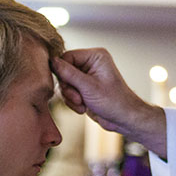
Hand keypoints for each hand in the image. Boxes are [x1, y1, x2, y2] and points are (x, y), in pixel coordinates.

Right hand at [51, 48, 166, 155]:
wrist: (124, 119)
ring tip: (81, 104)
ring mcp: (88, 76)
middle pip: (64, 70)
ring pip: (65, 83)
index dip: (63, 72)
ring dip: (70, 97)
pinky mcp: (85, 88)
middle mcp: (91, 63)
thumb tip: (52, 61)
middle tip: (77, 98)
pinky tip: (83, 108)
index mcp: (95, 56)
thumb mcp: (88, 87)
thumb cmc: (113, 101)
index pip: (67, 56)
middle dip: (69, 88)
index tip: (67, 86)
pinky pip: (69, 91)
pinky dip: (73, 101)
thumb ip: (68, 73)